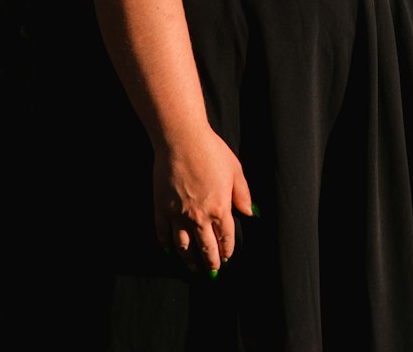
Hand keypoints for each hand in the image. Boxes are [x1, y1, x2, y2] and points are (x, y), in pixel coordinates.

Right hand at [153, 127, 253, 274]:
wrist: (182, 140)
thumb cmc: (212, 151)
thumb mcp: (235, 170)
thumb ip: (243, 194)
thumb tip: (251, 213)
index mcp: (220, 209)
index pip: (225, 238)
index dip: (227, 250)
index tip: (227, 258)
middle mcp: (199, 217)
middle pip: (206, 248)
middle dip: (211, 262)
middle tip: (212, 271)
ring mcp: (178, 215)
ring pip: (183, 246)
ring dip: (189, 260)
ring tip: (193, 268)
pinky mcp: (161, 208)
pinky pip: (162, 233)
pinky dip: (166, 244)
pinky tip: (169, 250)